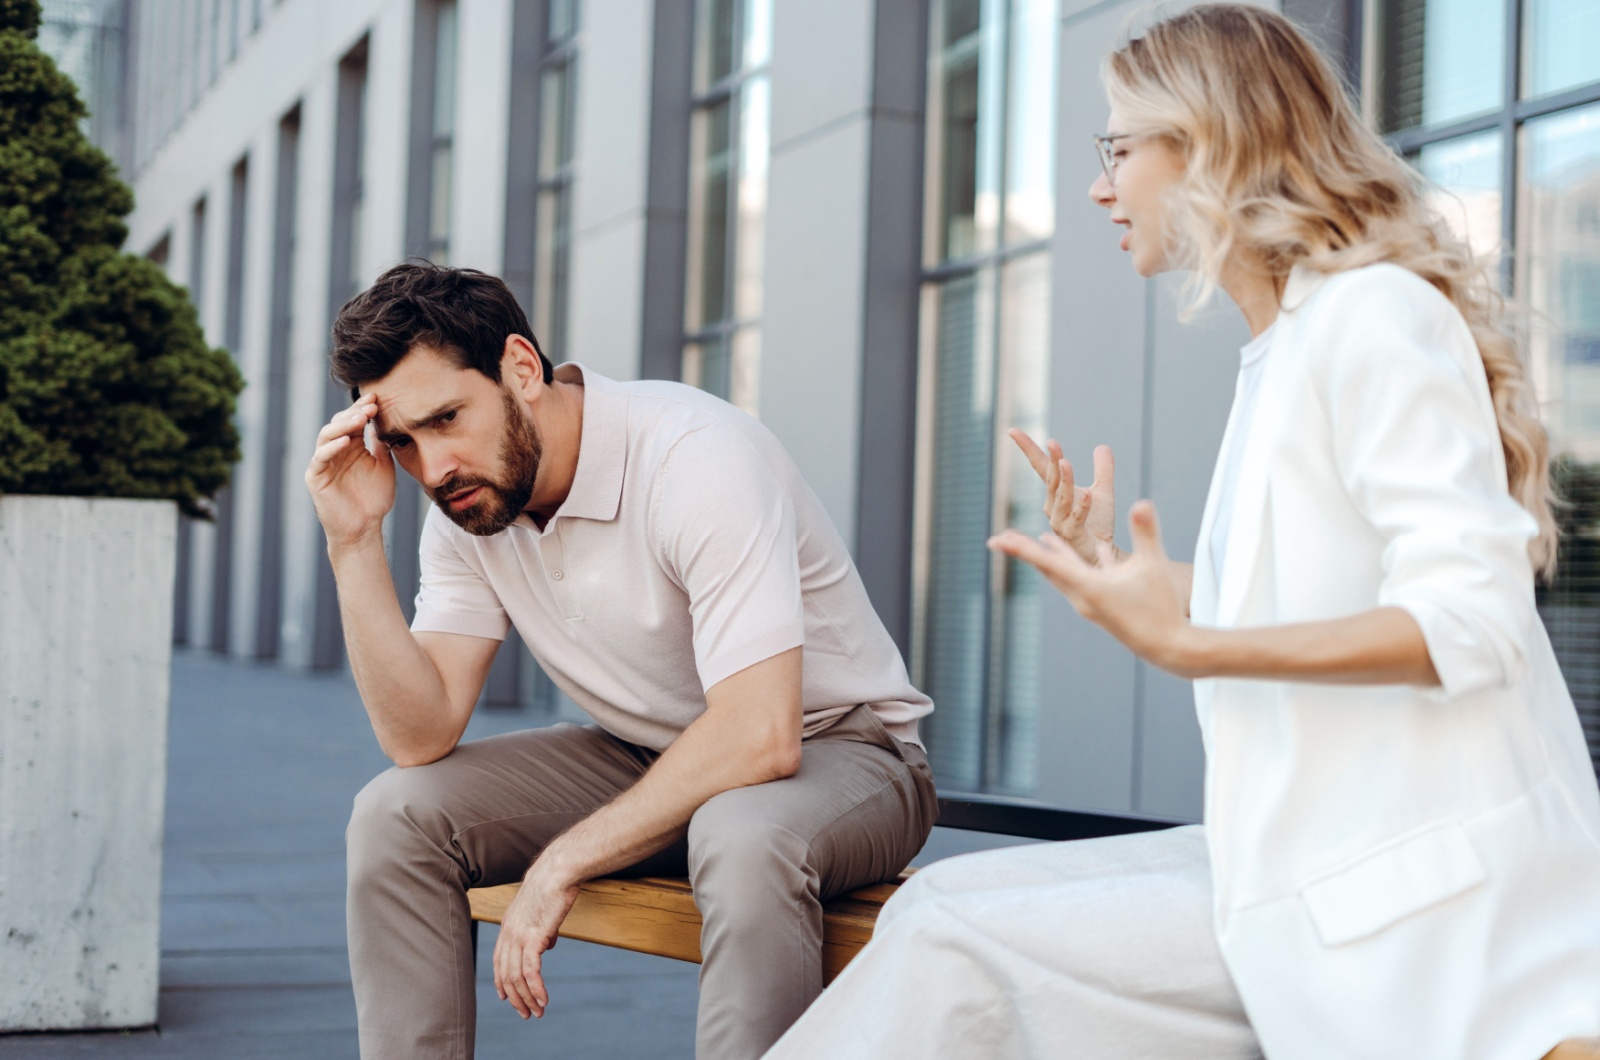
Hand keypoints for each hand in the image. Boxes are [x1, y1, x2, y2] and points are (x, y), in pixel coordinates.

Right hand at [304, 397, 394, 550]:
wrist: (364, 528)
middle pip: (340, 423)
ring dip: (343, 425)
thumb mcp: (384, 467)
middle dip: (355, 412)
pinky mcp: (315, 476)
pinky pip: (320, 457)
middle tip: (371, 405)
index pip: (354, 421)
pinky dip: (332, 447)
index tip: (378, 398)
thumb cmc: (374, 500)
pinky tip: (346, 441)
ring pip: (327, 435)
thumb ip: (382, 446)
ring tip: (360, 418)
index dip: (364, 409)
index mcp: (352, 446)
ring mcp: (324, 462)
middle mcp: (336, 450)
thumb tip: (385, 422)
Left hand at [492, 861, 578, 1019]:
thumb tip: (548, 945)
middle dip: (515, 999)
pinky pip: (531, 971)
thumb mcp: (542, 909)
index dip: (501, 982)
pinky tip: (543, 1000)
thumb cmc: (554, 884)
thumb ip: (542, 929)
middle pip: (505, 975)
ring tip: (538, 1012)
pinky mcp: (533, 937)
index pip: (498, 960)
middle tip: (526, 1014)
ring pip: (517, 977)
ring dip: (527, 999)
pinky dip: (536, 989)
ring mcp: (519, 935)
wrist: (558, 870)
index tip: (507, 999)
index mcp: (508, 925)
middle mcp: (509, 933)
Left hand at [990, 501, 1197, 675]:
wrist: (1172, 650)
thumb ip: (1146, 533)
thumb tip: (1142, 502)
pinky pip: (1089, 579)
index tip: (996, 540)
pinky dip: (1084, 563)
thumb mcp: (1154, 566)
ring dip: (1053, 555)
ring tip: (1042, 539)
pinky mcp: (1105, 606)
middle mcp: (1082, 597)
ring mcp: (1092, 604)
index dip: (1021, 549)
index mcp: (1088, 587)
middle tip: (1000, 538)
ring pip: (1066, 573)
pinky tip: (1098, 552)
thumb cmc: (1163, 610)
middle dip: (1025, 550)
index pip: (1047, 563)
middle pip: (1048, 568)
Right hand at [1008, 430, 1116, 565]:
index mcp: (1056, 493)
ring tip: (1066, 462)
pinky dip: (1081, 506)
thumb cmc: (1097, 525)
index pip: (1040, 467)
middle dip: (1051, 461)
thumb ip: (1103, 470)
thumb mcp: (1102, 492)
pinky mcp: (1073, 535)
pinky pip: (1076, 518)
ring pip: (1061, 497)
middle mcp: (1052, 506)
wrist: (1103, 555)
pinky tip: (1088, 495)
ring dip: (1063, 480)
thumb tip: (1102, 446)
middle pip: (1050, 479)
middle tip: (1053, 443)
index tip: (1013, 430)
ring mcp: (1060, 521)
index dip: (1028, 449)